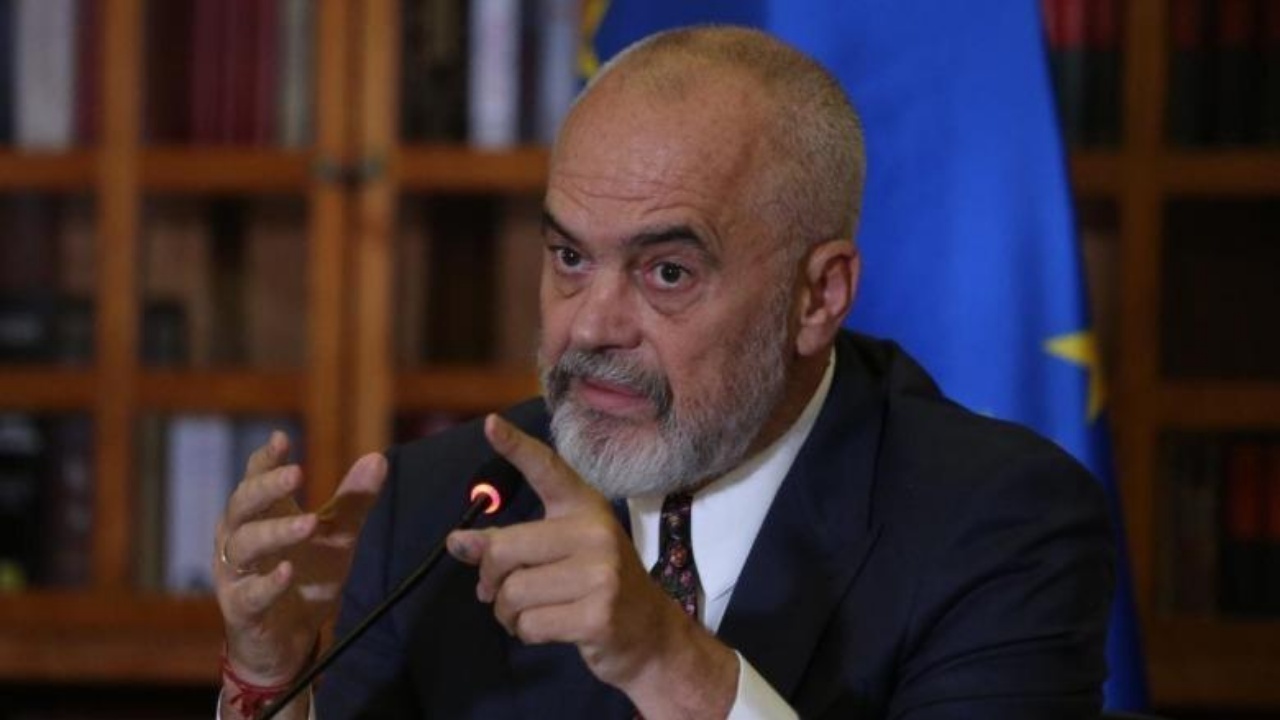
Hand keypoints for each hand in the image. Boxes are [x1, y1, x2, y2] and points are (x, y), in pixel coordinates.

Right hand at [213, 432, 386, 696]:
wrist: (289, 640)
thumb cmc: (306, 577)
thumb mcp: (337, 537)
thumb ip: (354, 501)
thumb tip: (379, 459)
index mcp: (260, 516)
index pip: (254, 480)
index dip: (264, 460)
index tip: (281, 439)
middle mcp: (239, 540)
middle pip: (241, 505)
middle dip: (266, 488)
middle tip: (296, 473)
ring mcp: (237, 576)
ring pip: (243, 546)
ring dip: (274, 532)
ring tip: (309, 524)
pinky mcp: (242, 611)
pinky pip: (249, 595)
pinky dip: (268, 584)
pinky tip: (287, 572)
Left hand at [446, 415, 737, 716]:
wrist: (649, 630)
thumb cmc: (595, 584)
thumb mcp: (559, 552)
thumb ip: (511, 544)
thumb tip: (458, 542)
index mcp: (584, 507)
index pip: (547, 469)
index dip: (516, 447)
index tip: (491, 424)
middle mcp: (594, 532)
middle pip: (504, 550)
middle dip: (489, 578)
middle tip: (494, 592)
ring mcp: (601, 573)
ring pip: (513, 592)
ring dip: (505, 612)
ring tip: (525, 613)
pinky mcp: (598, 614)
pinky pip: (529, 624)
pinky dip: (524, 632)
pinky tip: (546, 629)